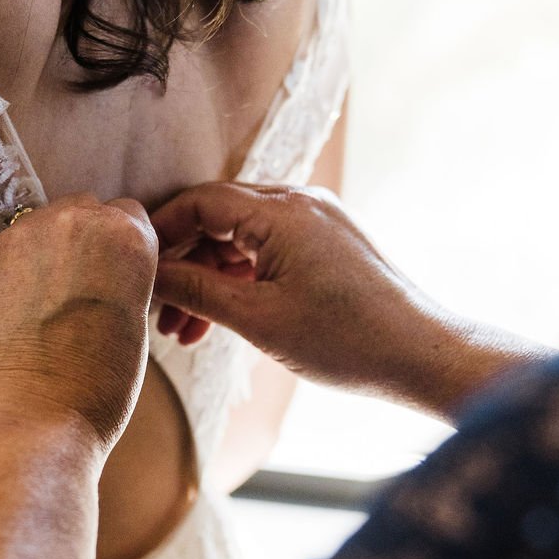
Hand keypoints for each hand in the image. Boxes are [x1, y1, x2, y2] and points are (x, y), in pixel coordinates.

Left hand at [0, 195, 157, 452]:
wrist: (26, 425)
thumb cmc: (93, 391)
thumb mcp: (134, 327)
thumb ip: (121, 280)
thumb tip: (103, 273)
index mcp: (122, 235)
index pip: (131, 216)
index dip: (126, 250)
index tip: (120, 278)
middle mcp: (68, 223)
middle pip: (82, 212)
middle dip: (85, 244)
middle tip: (84, 296)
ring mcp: (15, 241)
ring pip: (37, 231)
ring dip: (45, 258)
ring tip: (46, 314)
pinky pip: (2, 259)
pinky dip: (10, 280)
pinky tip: (15, 322)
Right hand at [150, 182, 475, 414]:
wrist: (422, 355)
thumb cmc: (348, 341)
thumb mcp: (257, 318)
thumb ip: (195, 290)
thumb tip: (149, 275)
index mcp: (282, 211)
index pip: (200, 202)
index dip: (161, 233)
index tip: (136, 268)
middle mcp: (300, 203)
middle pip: (218, 217)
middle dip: (182, 263)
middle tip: (156, 307)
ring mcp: (317, 221)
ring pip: (241, 239)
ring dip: (209, 278)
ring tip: (184, 330)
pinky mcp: (328, 243)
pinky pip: (268, 250)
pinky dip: (240, 280)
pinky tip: (220, 320)